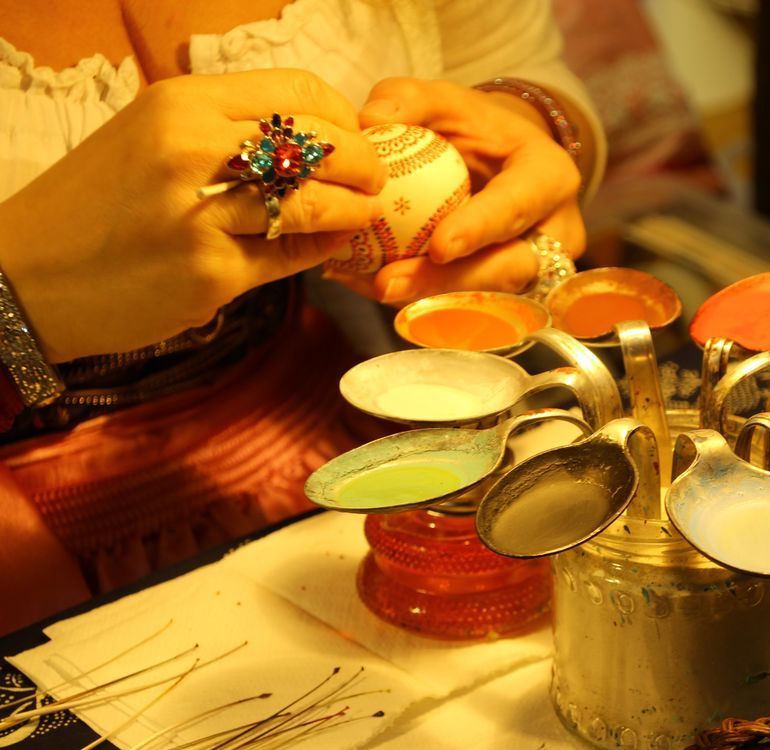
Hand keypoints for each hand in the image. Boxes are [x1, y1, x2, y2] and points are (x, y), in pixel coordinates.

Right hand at [0, 70, 386, 362]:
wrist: (24, 276)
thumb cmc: (93, 205)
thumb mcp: (147, 137)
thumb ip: (222, 129)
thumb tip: (310, 134)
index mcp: (180, 104)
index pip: (299, 92)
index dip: (343, 116)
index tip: (356, 137)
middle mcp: (192, 150)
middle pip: (321, 145)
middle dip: (365, 165)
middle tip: (375, 183)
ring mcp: (201, 215)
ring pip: (316, 204)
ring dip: (354, 212)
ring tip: (362, 217)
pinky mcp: (209, 274)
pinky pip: (292, 258)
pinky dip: (322, 252)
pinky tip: (327, 250)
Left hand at [339, 78, 584, 303]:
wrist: (503, 165)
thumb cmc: (477, 131)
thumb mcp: (448, 102)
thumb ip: (410, 99)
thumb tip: (370, 119)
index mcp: (550, 177)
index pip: (519, 206)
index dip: (481, 228)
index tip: (438, 245)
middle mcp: (556, 233)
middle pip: (508, 269)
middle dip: (449, 283)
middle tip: (388, 282)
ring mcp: (538, 271)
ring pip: (488, 300)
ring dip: (425, 299)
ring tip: (367, 285)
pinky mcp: (514, 297)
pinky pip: (468, 310)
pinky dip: (418, 303)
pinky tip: (369, 287)